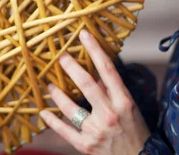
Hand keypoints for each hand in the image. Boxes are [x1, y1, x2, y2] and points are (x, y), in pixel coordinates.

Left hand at [40, 30, 149, 154]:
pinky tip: (43, 112)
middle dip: (71, 67)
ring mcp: (96, 131)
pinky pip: (64, 130)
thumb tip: (94, 72)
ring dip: (57, 94)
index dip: (95, 49)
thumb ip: (111, 90)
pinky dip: (52, 120)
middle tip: (60, 57)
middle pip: (86, 84)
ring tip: (50, 85)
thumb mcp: (129, 107)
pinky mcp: (86, 145)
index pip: (108, 69)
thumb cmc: (135, 131)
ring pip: (70, 108)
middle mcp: (110, 114)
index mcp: (123, 101)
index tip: (84, 34)